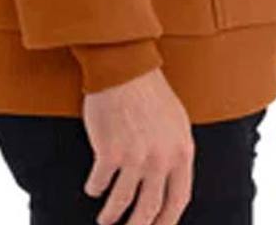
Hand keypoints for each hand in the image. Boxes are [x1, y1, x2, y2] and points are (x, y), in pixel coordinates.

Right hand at [82, 67, 194, 224]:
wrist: (123, 67)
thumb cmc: (149, 89)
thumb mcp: (176, 121)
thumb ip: (175, 151)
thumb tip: (170, 181)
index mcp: (181, 151)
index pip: (179, 199)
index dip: (168, 220)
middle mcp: (160, 159)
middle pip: (150, 209)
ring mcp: (134, 158)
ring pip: (121, 202)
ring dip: (111, 215)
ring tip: (106, 219)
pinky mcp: (109, 153)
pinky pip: (99, 183)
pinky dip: (95, 188)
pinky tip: (93, 187)